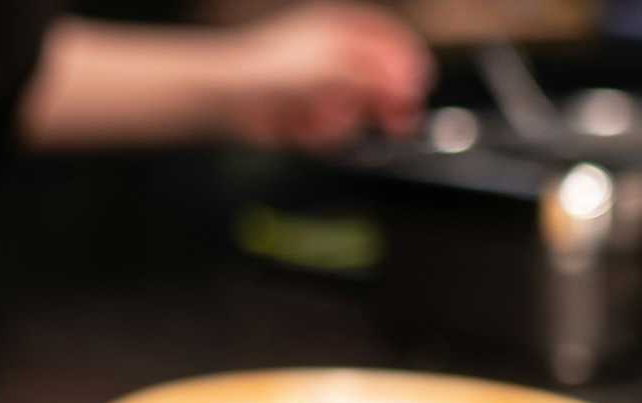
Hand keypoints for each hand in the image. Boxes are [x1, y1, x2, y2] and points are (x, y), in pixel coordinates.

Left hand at [214, 3, 432, 147]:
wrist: (224, 100)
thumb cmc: (269, 71)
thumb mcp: (331, 67)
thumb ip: (374, 75)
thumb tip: (409, 83)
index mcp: (343, 30)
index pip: (393, 45)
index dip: (410, 69)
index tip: (418, 94)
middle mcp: (336, 56)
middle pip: (381, 83)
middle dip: (386, 105)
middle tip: (396, 125)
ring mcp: (321, 87)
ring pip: (356, 113)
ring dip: (340, 122)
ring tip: (316, 117)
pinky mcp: (307, 114)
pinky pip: (329, 131)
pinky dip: (318, 133)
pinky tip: (299, 126)